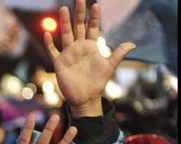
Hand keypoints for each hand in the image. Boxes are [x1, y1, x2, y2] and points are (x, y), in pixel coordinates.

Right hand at [44, 0, 134, 116]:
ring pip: (66, 34)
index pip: (93, 28)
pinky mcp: (59, 63)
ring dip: (65, 22)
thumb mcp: (109, 67)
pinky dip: (49, 43)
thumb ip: (118, 54)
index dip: (94, 17)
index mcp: (91, 46)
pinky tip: (48, 34)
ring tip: (64, 8)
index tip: (96, 5)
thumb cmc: (97, 82)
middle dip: (79, 13)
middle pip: (78, 26)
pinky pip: (53, 51)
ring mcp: (68, 54)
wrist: (86, 98)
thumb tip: (132, 44)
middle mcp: (79, 47)